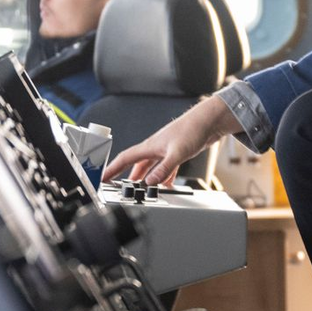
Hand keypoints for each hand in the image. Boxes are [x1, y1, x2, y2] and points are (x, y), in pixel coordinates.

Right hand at [103, 96, 240, 184]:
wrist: (208, 121)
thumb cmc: (192, 130)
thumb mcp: (177, 153)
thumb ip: (163, 169)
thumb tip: (149, 182)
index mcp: (150, 146)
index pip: (125, 158)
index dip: (112, 168)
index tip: (103, 177)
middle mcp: (155, 148)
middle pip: (136, 164)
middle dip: (127, 176)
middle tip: (120, 187)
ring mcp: (165, 150)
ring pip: (150, 167)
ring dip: (145, 178)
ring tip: (141, 189)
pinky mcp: (176, 152)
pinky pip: (165, 167)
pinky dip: (163, 177)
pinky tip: (166, 184)